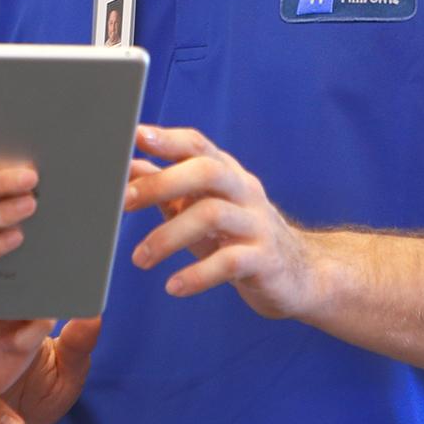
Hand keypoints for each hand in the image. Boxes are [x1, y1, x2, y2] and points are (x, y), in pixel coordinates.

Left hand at [125, 125, 317, 318]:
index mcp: (225, 172)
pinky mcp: (265, 260)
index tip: (135, 137)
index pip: (196, 145)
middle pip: (206, 171)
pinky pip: (230, 262)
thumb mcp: (199, 206)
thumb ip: (164, 187)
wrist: (299, 275)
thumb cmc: (235, 234)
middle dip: (162, 183)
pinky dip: (198, 275)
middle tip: (124, 202)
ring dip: (168, 236)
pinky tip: (173, 286)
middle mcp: (243, 190)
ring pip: (213, 215)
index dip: (166, 139)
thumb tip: (125, 166)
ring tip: (139, 259)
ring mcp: (257, 223)